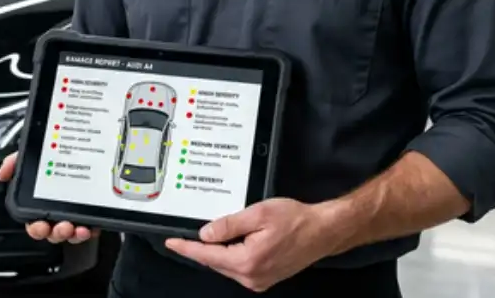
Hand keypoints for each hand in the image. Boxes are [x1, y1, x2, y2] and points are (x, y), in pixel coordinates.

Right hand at [0, 153, 97, 243]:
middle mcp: (56, 212)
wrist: (78, 146)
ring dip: (75, 235)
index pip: (35, 224)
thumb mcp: (31, 155)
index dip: (37, 228)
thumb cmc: (51, 157)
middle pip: (54, 233)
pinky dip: (91, 229)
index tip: (41, 226)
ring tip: (79, 228)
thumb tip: (3, 174)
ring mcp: (74, 215)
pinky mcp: (91, 214)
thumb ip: (14, 162)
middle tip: (63, 227)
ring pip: (72, 234)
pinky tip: (92, 225)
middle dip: (58, 233)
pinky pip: (91, 227)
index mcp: (40, 204)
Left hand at [165, 198, 338, 292]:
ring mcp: (259, 280)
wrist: (322, 231)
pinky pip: (238, 267)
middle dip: (199, 249)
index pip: (207, 255)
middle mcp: (252, 276)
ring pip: (226, 266)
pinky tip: (228, 243)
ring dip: (215, 252)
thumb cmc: (295, 220)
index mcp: (247, 261)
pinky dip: (229, 256)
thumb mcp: (258, 214)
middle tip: (184, 236)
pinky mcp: (264, 277)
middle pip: (215, 262)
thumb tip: (205, 234)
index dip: (187, 248)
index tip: (172, 243)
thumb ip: (228, 225)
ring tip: (209, 236)